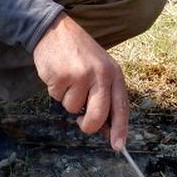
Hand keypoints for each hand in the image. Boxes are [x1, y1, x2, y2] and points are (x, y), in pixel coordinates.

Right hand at [32, 13, 129, 148]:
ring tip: (68, 79)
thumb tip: (105, 129)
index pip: (121, 107)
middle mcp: (100, 75)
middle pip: (98, 116)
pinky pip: (57, 98)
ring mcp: (81, 75)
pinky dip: (55, 90)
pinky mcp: (61, 76)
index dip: (120, 129)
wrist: (55, 30)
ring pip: (73, 109)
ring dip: (67, 99)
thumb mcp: (99, 69)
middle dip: (88, 126)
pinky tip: (58, 74)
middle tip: (81, 124)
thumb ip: (104, 95)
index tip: (118, 146)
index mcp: (114, 73)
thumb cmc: (79, 53)